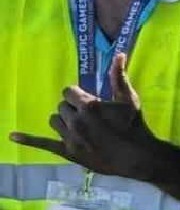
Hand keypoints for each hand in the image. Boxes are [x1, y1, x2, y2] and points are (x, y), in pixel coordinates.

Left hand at [9, 54, 158, 181]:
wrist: (136, 156)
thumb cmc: (134, 125)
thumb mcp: (129, 99)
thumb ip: (119, 76)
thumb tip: (118, 54)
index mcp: (89, 105)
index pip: (68, 92)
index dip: (78, 95)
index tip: (89, 101)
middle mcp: (76, 120)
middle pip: (62, 106)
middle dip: (73, 108)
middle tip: (90, 116)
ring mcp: (70, 137)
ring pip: (54, 121)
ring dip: (64, 120)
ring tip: (79, 126)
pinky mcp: (67, 151)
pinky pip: (43, 144)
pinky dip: (27, 139)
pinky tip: (12, 136)